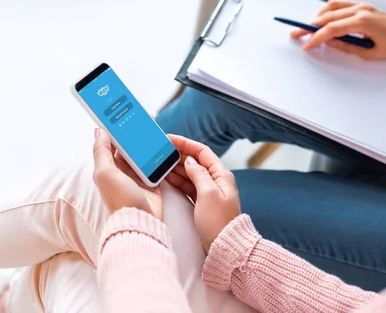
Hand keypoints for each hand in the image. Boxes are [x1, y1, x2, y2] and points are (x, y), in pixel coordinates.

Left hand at [92, 128, 162, 218]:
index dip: (113, 131)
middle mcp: (122, 171)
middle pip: (127, 148)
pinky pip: (156, 164)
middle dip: (132, 136)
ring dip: (146, 144)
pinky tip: (162, 147)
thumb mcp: (105, 173)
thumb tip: (98, 130)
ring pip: (142, 154)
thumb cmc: (120, 199)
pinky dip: (158, 156)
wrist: (141, 221)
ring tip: (152, 131)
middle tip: (140, 120)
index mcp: (108, 168)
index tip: (119, 116)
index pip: (110, 144)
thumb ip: (101, 151)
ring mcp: (137, 176)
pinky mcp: (152, 181)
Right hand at [165, 135, 240, 253]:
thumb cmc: (218, 221)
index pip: (202, 152)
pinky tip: (166, 178)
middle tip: (161, 150)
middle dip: (179, 154)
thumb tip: (190, 161)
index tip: (169, 139)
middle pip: (196, 161)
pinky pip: (188, 186)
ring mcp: (209, 192)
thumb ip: (199, 174)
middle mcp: (216, 181)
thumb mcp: (208, 194)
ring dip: (176, 167)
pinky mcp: (203, 203)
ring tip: (160, 162)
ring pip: (190, 174)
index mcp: (221, 175)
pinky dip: (178, 181)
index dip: (186, 144)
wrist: (225, 247)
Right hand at [290, 0, 385, 59]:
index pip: (332, 28)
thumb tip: (329, 42)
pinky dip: (328, 12)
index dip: (316, 38)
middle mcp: (360, 9)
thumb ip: (347, 46)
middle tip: (296, 34)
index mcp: (362, 22)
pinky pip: (340, 4)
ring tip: (309, 28)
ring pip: (331, 6)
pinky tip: (323, 21)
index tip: (306, 45)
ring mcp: (361, 5)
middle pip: (327, 15)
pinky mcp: (363, 5)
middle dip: (309, 26)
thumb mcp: (370, 53)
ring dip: (318, 16)